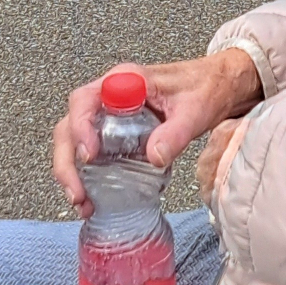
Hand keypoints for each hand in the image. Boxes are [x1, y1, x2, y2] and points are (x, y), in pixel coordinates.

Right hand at [53, 48, 262, 214]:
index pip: (85, 100)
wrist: (218, 85)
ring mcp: (110, 114)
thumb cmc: (204, 88)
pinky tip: (93, 199)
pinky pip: (91, 152)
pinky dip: (86, 176)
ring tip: (82, 203)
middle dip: (67, 161)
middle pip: (70, 124)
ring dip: (72, 172)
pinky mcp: (116, 132)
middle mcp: (110, 95)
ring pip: (74, 140)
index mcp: (124, 81)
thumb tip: (153, 157)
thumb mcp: (195, 110)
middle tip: (78, 193)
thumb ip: (175, 132)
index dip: (79, 128)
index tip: (88, 156)